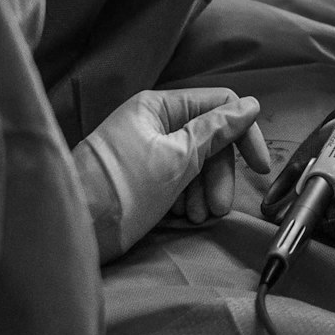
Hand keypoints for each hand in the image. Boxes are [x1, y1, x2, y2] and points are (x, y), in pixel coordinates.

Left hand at [75, 86, 270, 257]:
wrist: (76, 228)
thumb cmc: (121, 190)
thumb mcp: (178, 158)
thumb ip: (217, 130)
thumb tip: (249, 106)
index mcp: (159, 106)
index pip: (219, 105)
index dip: (243, 134)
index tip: (259, 168)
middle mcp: (152, 123)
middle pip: (208, 138)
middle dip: (218, 173)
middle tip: (218, 206)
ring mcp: (146, 150)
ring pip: (194, 163)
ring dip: (203, 190)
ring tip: (196, 217)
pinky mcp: (141, 177)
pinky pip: (176, 180)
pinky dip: (184, 198)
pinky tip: (179, 216)